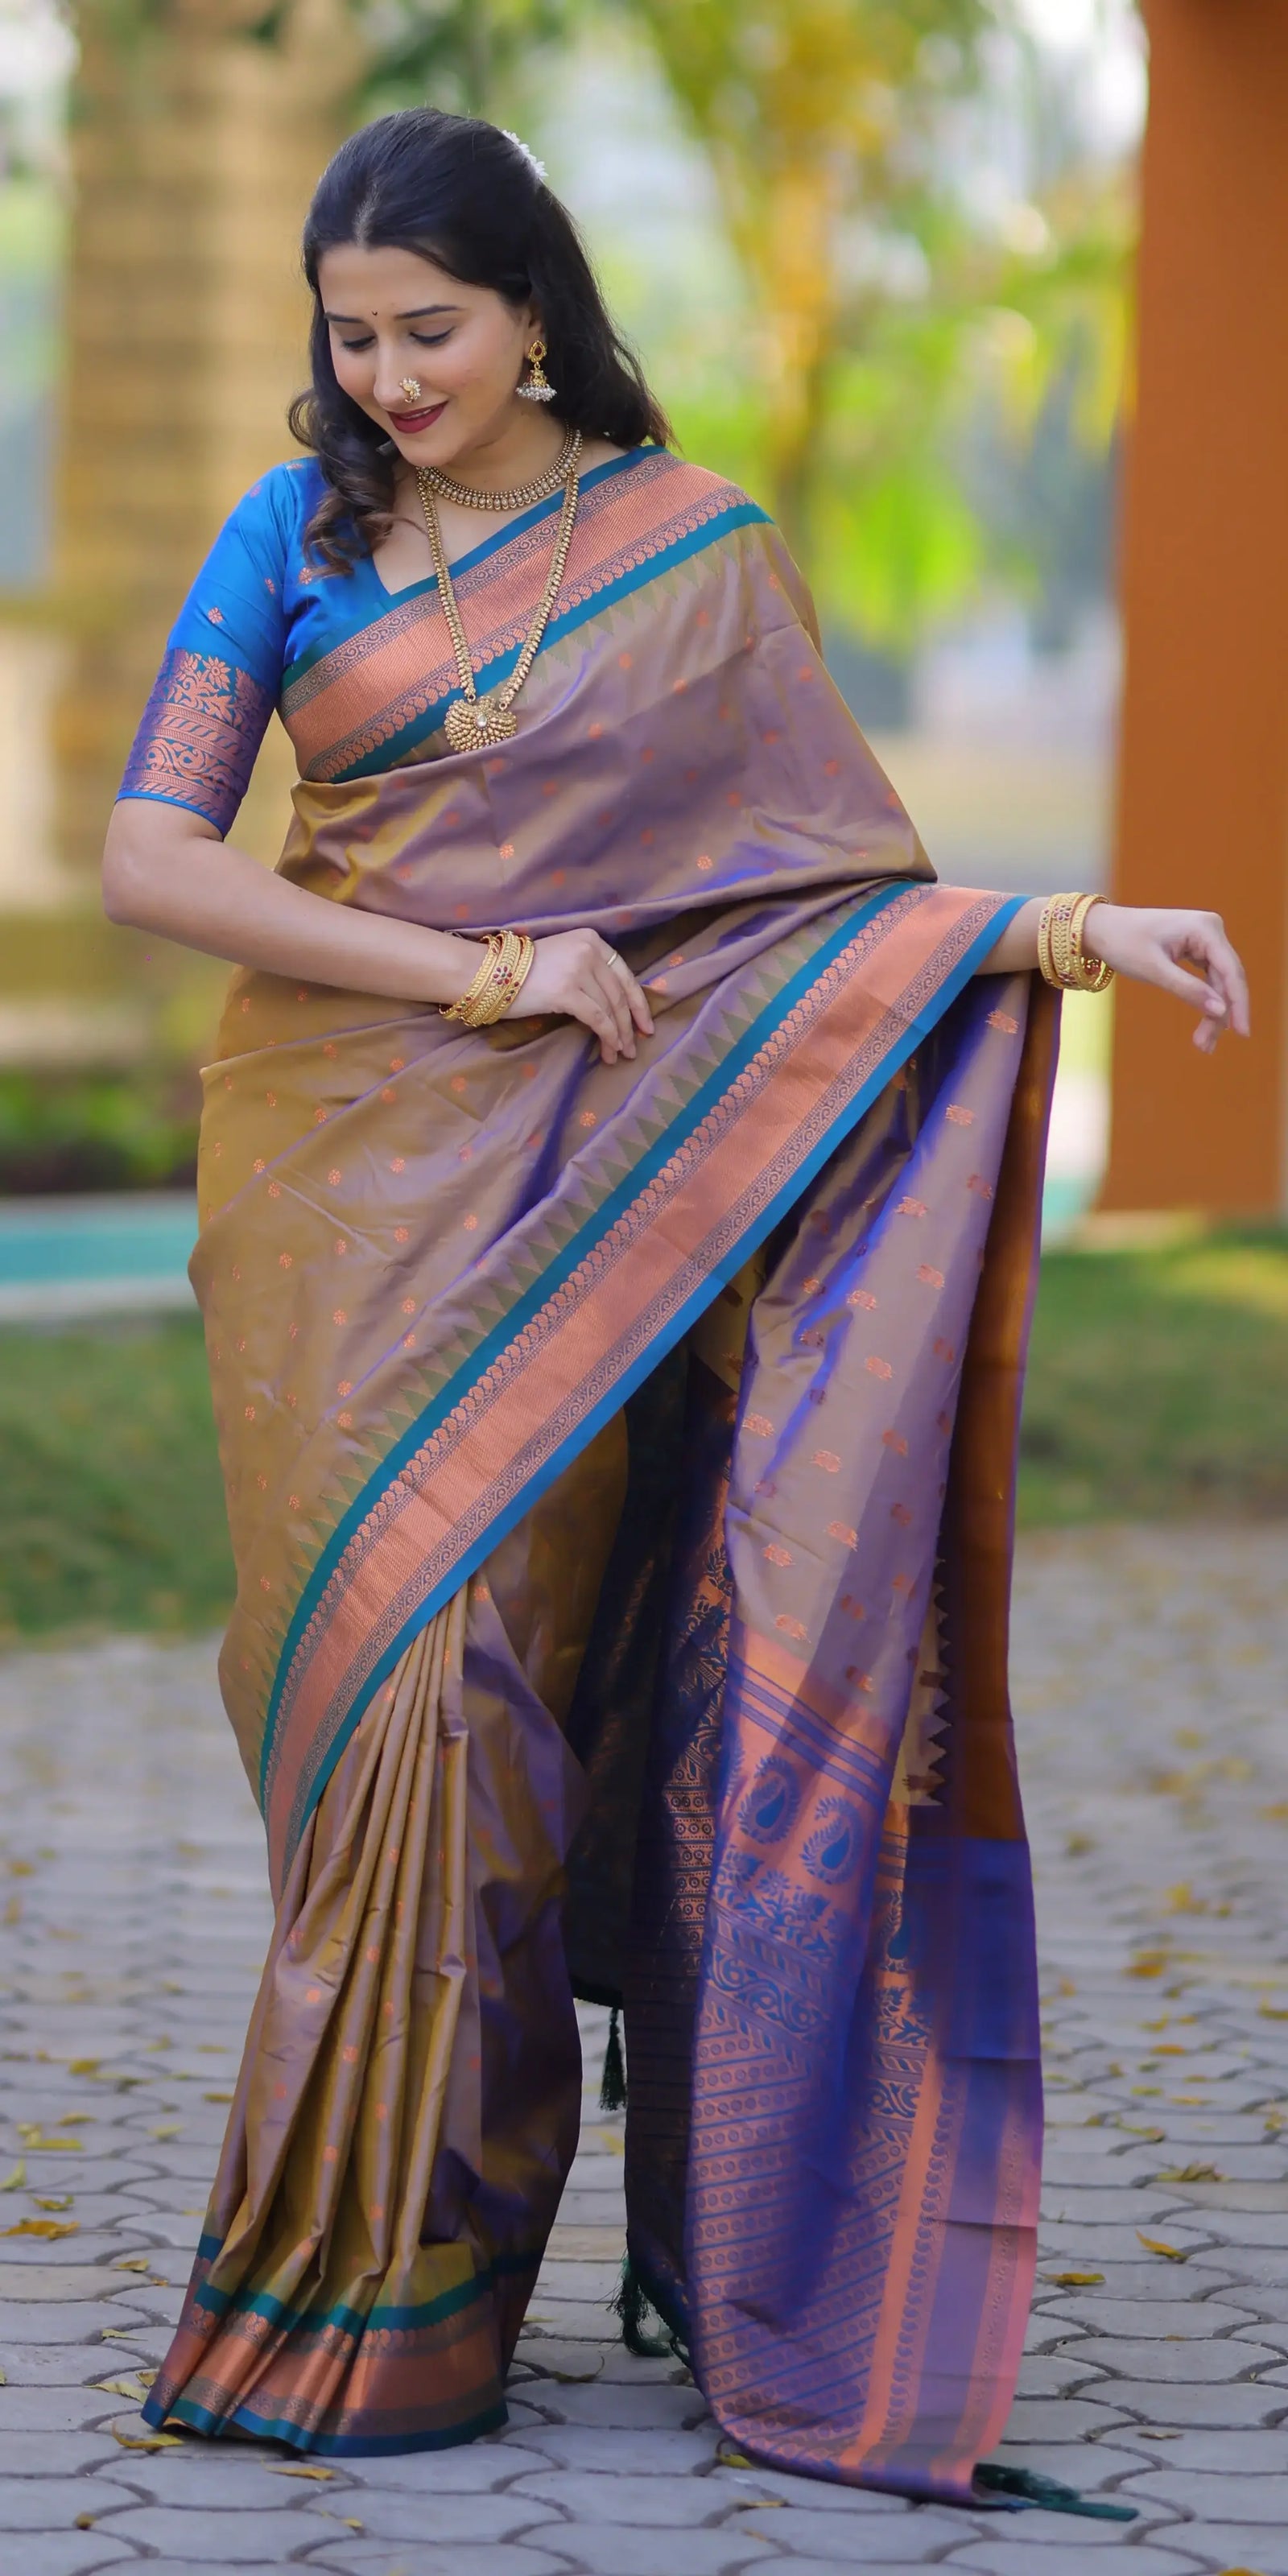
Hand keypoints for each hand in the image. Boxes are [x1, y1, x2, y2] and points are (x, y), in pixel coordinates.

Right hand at [508, 927, 654, 1063]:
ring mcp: (579, 970)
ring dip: (618, 1036)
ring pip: (610, 1009)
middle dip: (630, 1024)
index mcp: (591, 940)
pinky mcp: (568, 991)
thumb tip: (615, 1005)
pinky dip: (607, 1037)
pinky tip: (608, 1050)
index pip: (624, 974)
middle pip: (619, 994)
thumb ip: (589, 971)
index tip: (645, 1024)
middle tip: (635, 1046)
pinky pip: (597, 1019)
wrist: (490, 974)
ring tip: (619, 1055)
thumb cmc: (522, 972)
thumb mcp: (564, 959)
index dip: (638, 1003)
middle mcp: (589, 950)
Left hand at [1084, 903, 1249, 1053]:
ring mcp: (1205, 939)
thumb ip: (1188, 989)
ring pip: (1218, 983)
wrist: (1101, 928)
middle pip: (1226, 980)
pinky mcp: (1197, 948)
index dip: (1238, 1003)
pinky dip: (1204, 1001)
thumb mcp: (1154, 970)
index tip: (1243, 1033)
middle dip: (1219, 1014)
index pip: (1231, 971)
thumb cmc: (1123, 943)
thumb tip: (1220, 1011)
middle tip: (1205, 1046)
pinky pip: (1208, 979)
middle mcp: (1211, 930)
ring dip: (1212, 1013)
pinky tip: (1203, 1025)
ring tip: (1202, 1044)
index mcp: (1205, 928)